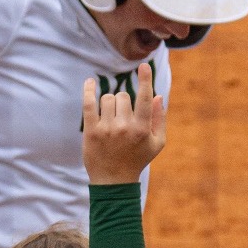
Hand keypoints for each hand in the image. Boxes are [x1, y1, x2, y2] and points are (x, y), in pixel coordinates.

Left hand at [82, 63, 165, 183]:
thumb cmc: (137, 160)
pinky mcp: (91, 131)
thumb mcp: (156, 143)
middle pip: (123, 97)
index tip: (143, 66)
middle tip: (122, 117)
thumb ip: (159, 119)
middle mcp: (124, 127)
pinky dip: (88, 90)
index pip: (144, 99)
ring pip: (107, 98)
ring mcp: (106, 129)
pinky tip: (89, 82)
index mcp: (142, 129)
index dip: (145, 80)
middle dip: (123, 102)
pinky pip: (88, 104)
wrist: (113, 181)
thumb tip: (158, 95)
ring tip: (110, 117)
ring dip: (109, 103)